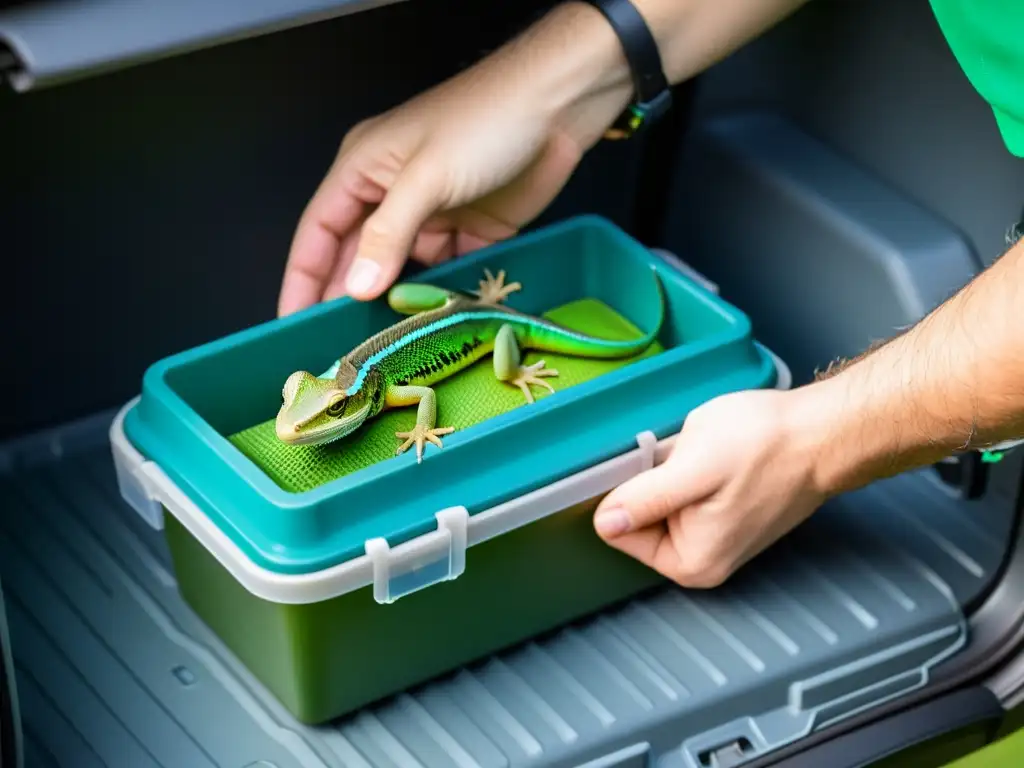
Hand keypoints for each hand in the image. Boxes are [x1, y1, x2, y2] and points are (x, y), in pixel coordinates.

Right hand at [277, 4, 630, 315]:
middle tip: (336, 348)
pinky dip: (438, 298)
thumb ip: (388, 235)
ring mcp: (433, 216)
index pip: (318, 233)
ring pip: (401, 272)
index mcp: (364, 170)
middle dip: (345, 300)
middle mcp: (391, 196)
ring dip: (393, 305)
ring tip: (382, 349)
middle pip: (356, 258)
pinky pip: (445, 274)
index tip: (291, 323)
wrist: (559, 107)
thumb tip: (356, 287)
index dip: (302, 279)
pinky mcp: (472, 233)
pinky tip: (431, 327)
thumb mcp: (425, 177)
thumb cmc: (485, 121)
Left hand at [593, 388, 828, 587]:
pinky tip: (715, 455)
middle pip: (639, 517)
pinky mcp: (725, 514)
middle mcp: (701, 559)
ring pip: (662, 499)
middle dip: (652, 480)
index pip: (618, 531)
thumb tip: (605, 523)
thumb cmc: (768, 447)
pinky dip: (691, 468)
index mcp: (689, 561)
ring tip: (706, 455)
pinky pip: (686, 491)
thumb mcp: (693, 468)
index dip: (625, 492)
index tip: (650, 468)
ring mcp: (715, 537)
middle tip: (684, 457)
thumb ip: (645, 500)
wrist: (822, 432)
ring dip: (672, 471)